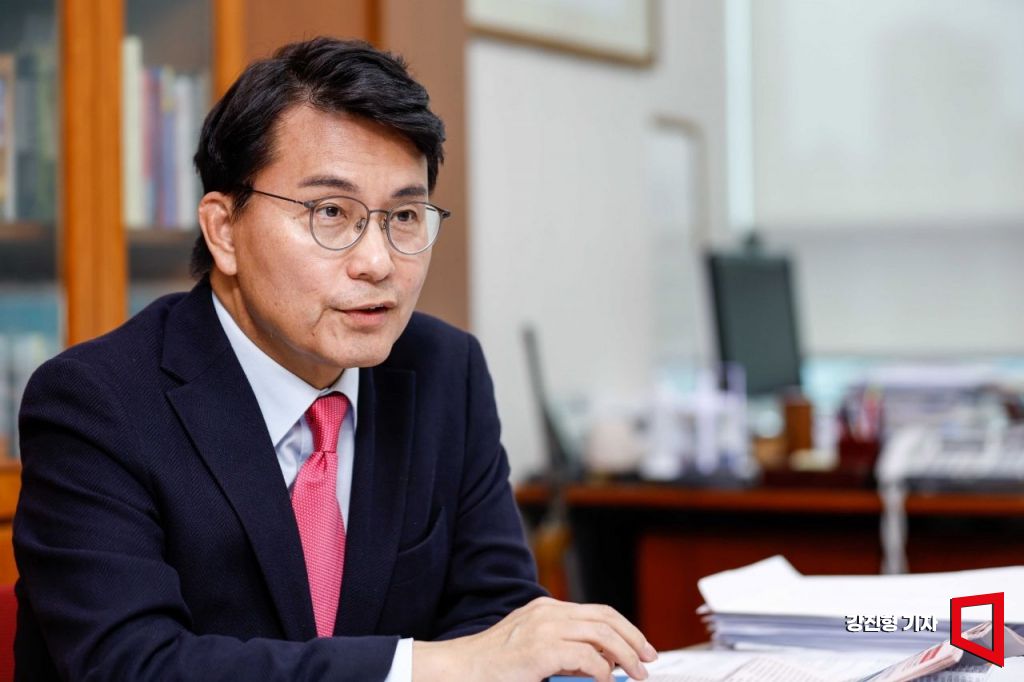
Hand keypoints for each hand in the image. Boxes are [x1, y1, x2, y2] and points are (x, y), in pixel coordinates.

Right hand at [413, 596, 657, 681]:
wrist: (459, 669)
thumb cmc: (492, 666)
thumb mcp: (533, 650)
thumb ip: (563, 651)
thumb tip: (602, 664)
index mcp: (546, 609)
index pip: (598, 612)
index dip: (625, 629)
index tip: (640, 647)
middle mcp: (548, 612)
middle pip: (606, 618)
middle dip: (633, 639)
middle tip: (647, 660)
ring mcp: (544, 628)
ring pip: (602, 634)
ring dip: (625, 655)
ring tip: (635, 673)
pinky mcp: (541, 649)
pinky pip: (587, 657)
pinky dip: (602, 670)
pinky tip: (605, 681)